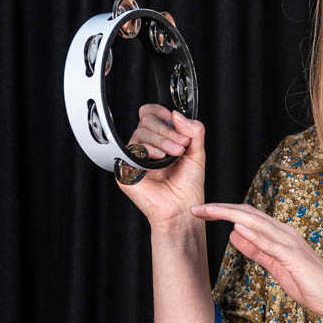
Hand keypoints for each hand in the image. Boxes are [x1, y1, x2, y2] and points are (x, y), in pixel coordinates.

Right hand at [114, 103, 205, 229]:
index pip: (150, 115)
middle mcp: (145, 148)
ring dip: (162, 141)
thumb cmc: (188, 187)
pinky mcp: (126, 170)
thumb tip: (177, 114)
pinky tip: (160, 159)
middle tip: (182, 146)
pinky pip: (131, 149)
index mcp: (159, 141)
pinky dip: (148, 150)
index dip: (161, 114)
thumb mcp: (197, 152)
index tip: (176, 123)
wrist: (182, 209)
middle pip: (146, 122)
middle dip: (167, 131)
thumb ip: (193, 130)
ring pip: (140, 133)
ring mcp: (134, 158)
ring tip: (175, 154)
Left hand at [190, 202, 322, 318]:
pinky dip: (254, 234)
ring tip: (208, 211)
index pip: (246, 216)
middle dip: (219, 209)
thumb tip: (234, 235)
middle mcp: (283, 232)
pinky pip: (271, 243)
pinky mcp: (294, 256)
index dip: (222, 212)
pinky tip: (237, 228)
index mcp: (278, 234)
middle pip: (247, 213)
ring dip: (230, 215)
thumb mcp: (274, 265)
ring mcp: (289, 242)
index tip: (200, 212)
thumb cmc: (307, 283)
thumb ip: (255, 250)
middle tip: (194, 208)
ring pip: (256, 222)